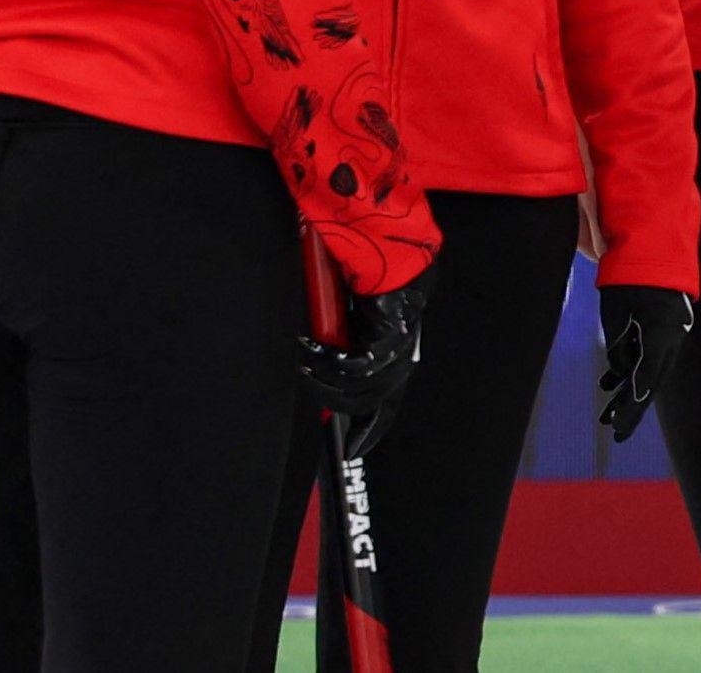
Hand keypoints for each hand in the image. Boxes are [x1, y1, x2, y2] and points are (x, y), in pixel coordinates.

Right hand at [297, 263, 435, 458]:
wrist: (387, 250)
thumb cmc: (365, 285)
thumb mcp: (347, 324)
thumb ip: (338, 347)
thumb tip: (312, 366)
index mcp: (393, 362)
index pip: (383, 409)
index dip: (368, 431)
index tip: (351, 450)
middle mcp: (399, 362)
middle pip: (364, 404)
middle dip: (329, 400)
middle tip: (301, 381)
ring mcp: (397, 351)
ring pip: (357, 387)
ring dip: (323, 380)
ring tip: (301, 362)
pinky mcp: (390, 337)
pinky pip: (355, 366)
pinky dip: (328, 362)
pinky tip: (310, 347)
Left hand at [595, 284, 694, 442]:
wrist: (656, 249)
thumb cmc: (630, 278)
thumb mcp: (615, 310)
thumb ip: (617, 345)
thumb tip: (619, 372)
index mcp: (661, 334)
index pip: (646, 377)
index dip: (632, 403)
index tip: (621, 426)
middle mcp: (672, 339)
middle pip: (651, 381)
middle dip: (631, 407)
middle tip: (615, 432)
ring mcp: (671, 336)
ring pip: (650, 372)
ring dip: (628, 392)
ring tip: (606, 416)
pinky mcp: (665, 331)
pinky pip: (649, 357)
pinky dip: (631, 371)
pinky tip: (609, 384)